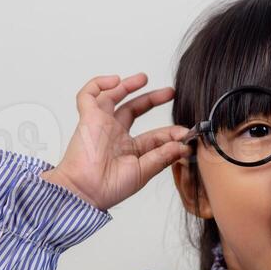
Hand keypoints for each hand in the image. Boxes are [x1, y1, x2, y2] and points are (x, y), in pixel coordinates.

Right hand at [39, 73, 190, 211]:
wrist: (85, 191)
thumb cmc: (109, 188)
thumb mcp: (143, 171)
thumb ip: (163, 156)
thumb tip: (183, 145)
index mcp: (130, 150)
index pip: (154, 135)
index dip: (171, 132)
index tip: (185, 132)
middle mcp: (115, 135)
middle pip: (135, 110)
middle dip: (153, 99)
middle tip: (170, 92)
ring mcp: (101, 125)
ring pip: (113, 97)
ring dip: (128, 85)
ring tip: (143, 78)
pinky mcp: (88, 118)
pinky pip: (88, 95)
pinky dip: (98, 84)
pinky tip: (114, 81)